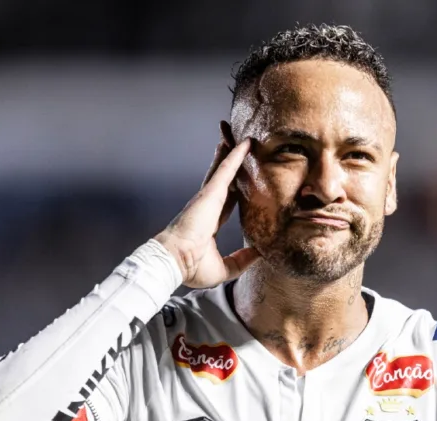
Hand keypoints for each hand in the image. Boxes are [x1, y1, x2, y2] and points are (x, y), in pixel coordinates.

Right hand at [155, 122, 259, 287]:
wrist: (175, 262)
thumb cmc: (192, 267)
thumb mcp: (226, 267)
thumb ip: (243, 260)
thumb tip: (262, 254)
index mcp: (210, 222)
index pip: (228, 202)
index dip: (237, 191)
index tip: (246, 182)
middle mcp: (209, 206)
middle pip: (225, 179)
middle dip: (232, 164)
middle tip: (241, 147)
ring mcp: (208, 197)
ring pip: (224, 169)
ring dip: (233, 152)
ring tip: (243, 136)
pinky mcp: (210, 193)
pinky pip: (226, 170)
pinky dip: (236, 155)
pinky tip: (246, 143)